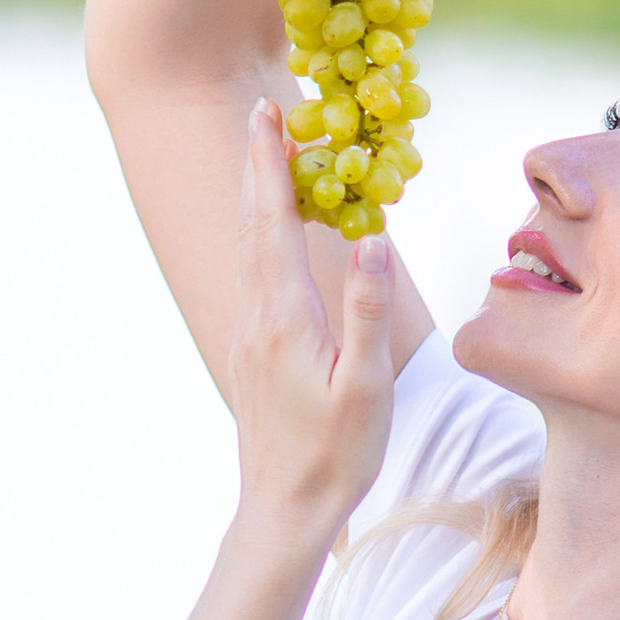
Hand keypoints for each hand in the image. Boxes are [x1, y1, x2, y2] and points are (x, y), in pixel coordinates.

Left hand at [228, 101, 394, 545]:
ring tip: (271, 155)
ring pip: (249, 247)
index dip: (270, 164)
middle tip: (265, 110)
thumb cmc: (336, 455)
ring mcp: (250, 334)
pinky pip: (255, 274)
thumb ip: (366, 309)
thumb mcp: (365, 385)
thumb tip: (370, 237)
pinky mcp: (254, 351)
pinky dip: (264, 234)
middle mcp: (258, 316)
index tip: (267, 112)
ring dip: (259, 197)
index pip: (274, 221)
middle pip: (254, 223)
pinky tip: (275, 232)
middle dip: (259, 164)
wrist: (284, 509)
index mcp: (285, 316)